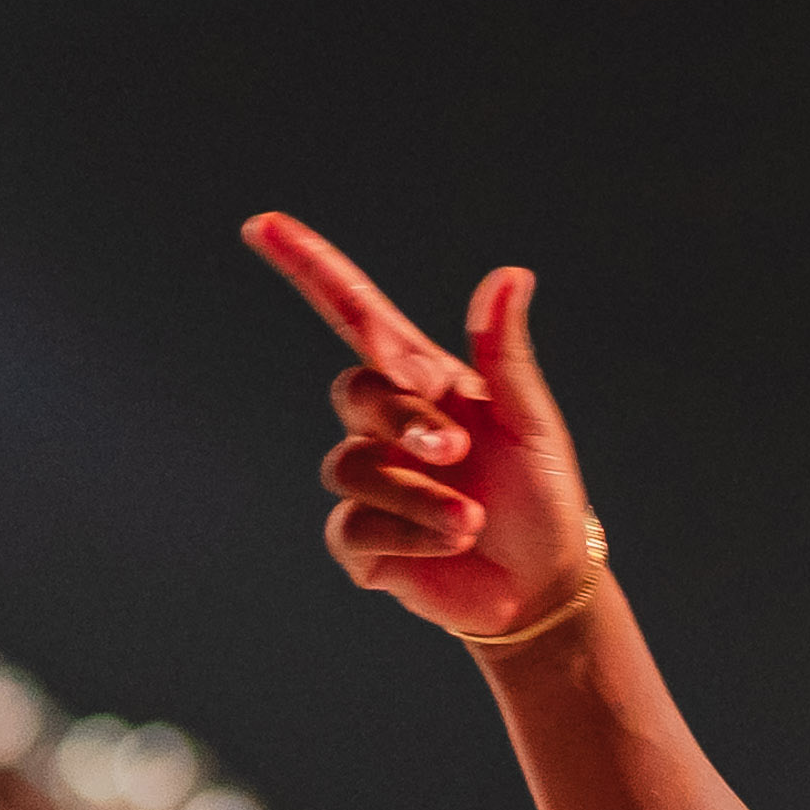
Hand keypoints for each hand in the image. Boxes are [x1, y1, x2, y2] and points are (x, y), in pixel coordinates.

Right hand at [258, 213, 598, 643]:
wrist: (544, 584)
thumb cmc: (542, 495)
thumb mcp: (532, 422)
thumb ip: (506, 355)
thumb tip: (510, 275)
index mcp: (425, 381)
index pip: (356, 313)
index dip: (309, 267)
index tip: (265, 224)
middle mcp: (388, 425)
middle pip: (354, 391)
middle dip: (404, 420)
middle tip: (456, 452)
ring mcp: (370, 481)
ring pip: (350, 465)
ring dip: (418, 494)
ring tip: (471, 520)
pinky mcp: (362, 541)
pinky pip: (353, 525)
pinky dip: (408, 536)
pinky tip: (449, 546)